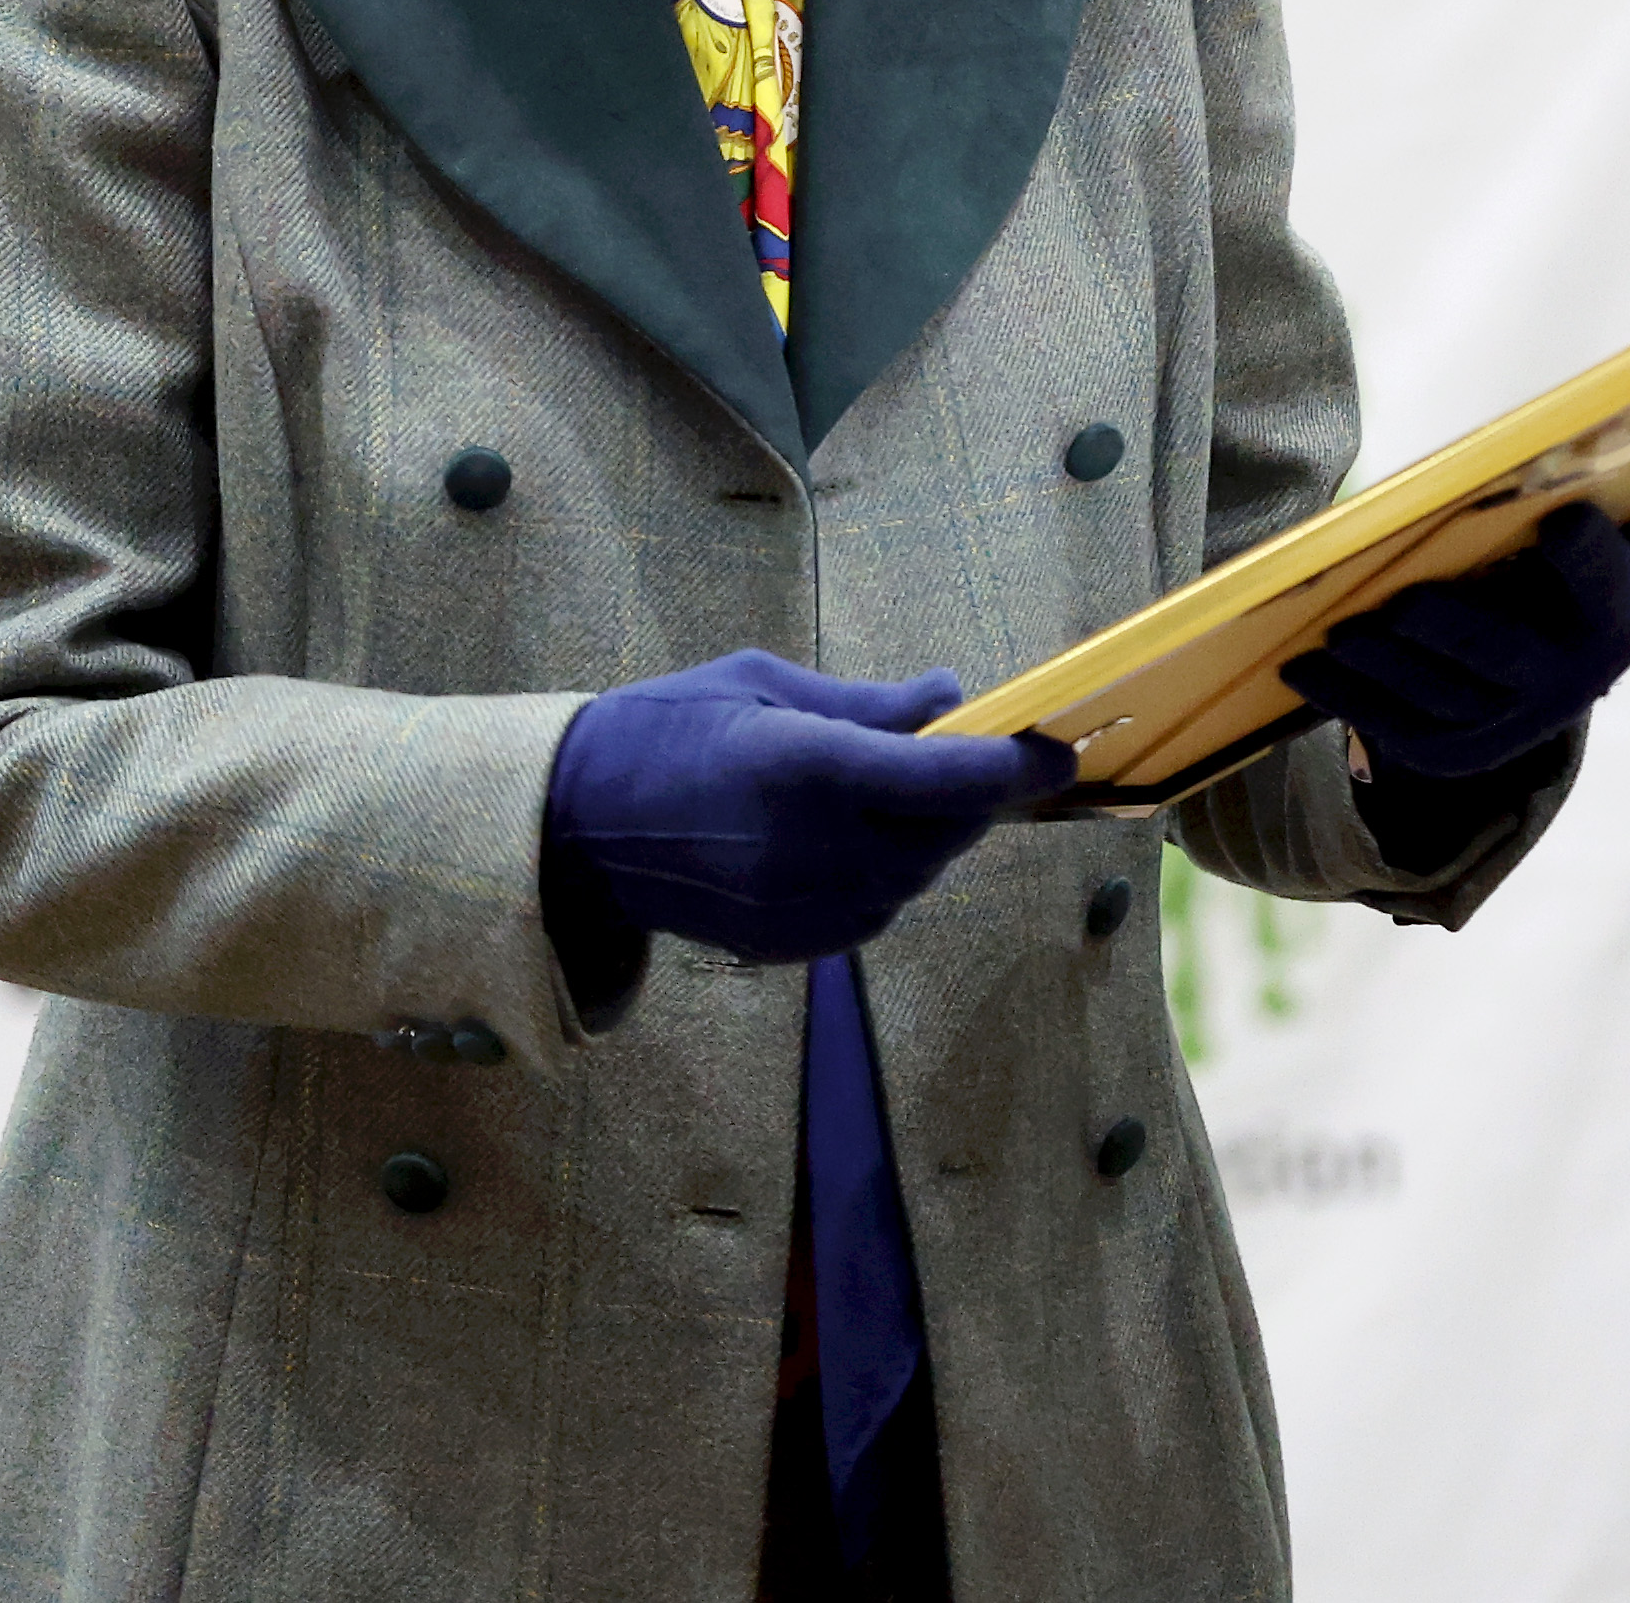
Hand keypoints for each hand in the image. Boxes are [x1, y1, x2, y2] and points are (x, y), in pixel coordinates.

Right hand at [544, 651, 1074, 964]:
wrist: (571, 826)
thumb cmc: (665, 728)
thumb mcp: (762, 682)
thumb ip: (865, 704)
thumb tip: (951, 697)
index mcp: (801, 766)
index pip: (944, 780)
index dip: (1015, 767)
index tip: (1058, 749)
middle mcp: (807, 848)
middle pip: (943, 835)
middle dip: (978, 797)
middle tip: (991, 756)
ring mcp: (797, 908)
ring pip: (915, 880)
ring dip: (935, 836)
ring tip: (919, 790)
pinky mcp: (787, 946)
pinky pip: (875, 912)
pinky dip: (892, 873)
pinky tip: (867, 836)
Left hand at [1281, 500, 1629, 783]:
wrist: (1534, 670)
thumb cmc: (1531, 582)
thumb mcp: (1543, 546)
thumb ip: (1517, 522)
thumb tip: (1456, 489)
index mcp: (1605, 616)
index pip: (1602, 577)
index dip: (1585, 554)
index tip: (1563, 522)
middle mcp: (1570, 681)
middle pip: (1504, 651)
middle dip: (1450, 628)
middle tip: (1401, 603)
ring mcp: (1515, 726)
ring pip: (1441, 698)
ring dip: (1383, 666)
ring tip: (1338, 635)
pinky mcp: (1463, 753)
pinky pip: (1401, 731)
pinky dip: (1348, 699)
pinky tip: (1303, 672)